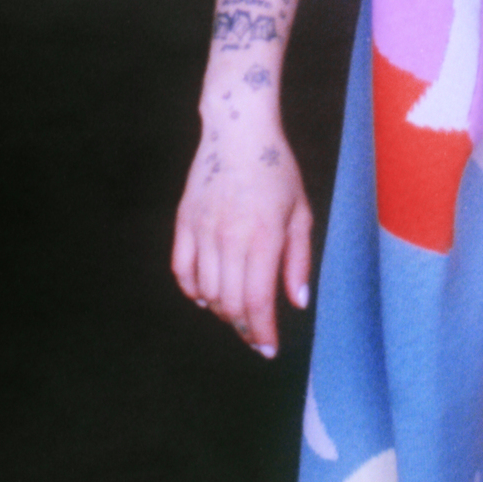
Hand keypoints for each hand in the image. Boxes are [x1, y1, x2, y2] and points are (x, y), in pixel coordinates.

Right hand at [171, 128, 312, 357]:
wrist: (238, 132)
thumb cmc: (277, 172)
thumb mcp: (300, 213)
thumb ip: (298, 260)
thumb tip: (297, 302)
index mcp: (264, 235)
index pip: (257, 299)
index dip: (262, 331)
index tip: (268, 348)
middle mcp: (230, 236)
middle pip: (230, 302)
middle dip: (244, 327)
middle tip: (255, 335)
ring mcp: (203, 229)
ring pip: (206, 291)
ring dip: (221, 310)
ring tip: (237, 313)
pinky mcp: (184, 221)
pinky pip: (182, 270)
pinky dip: (193, 290)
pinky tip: (207, 296)